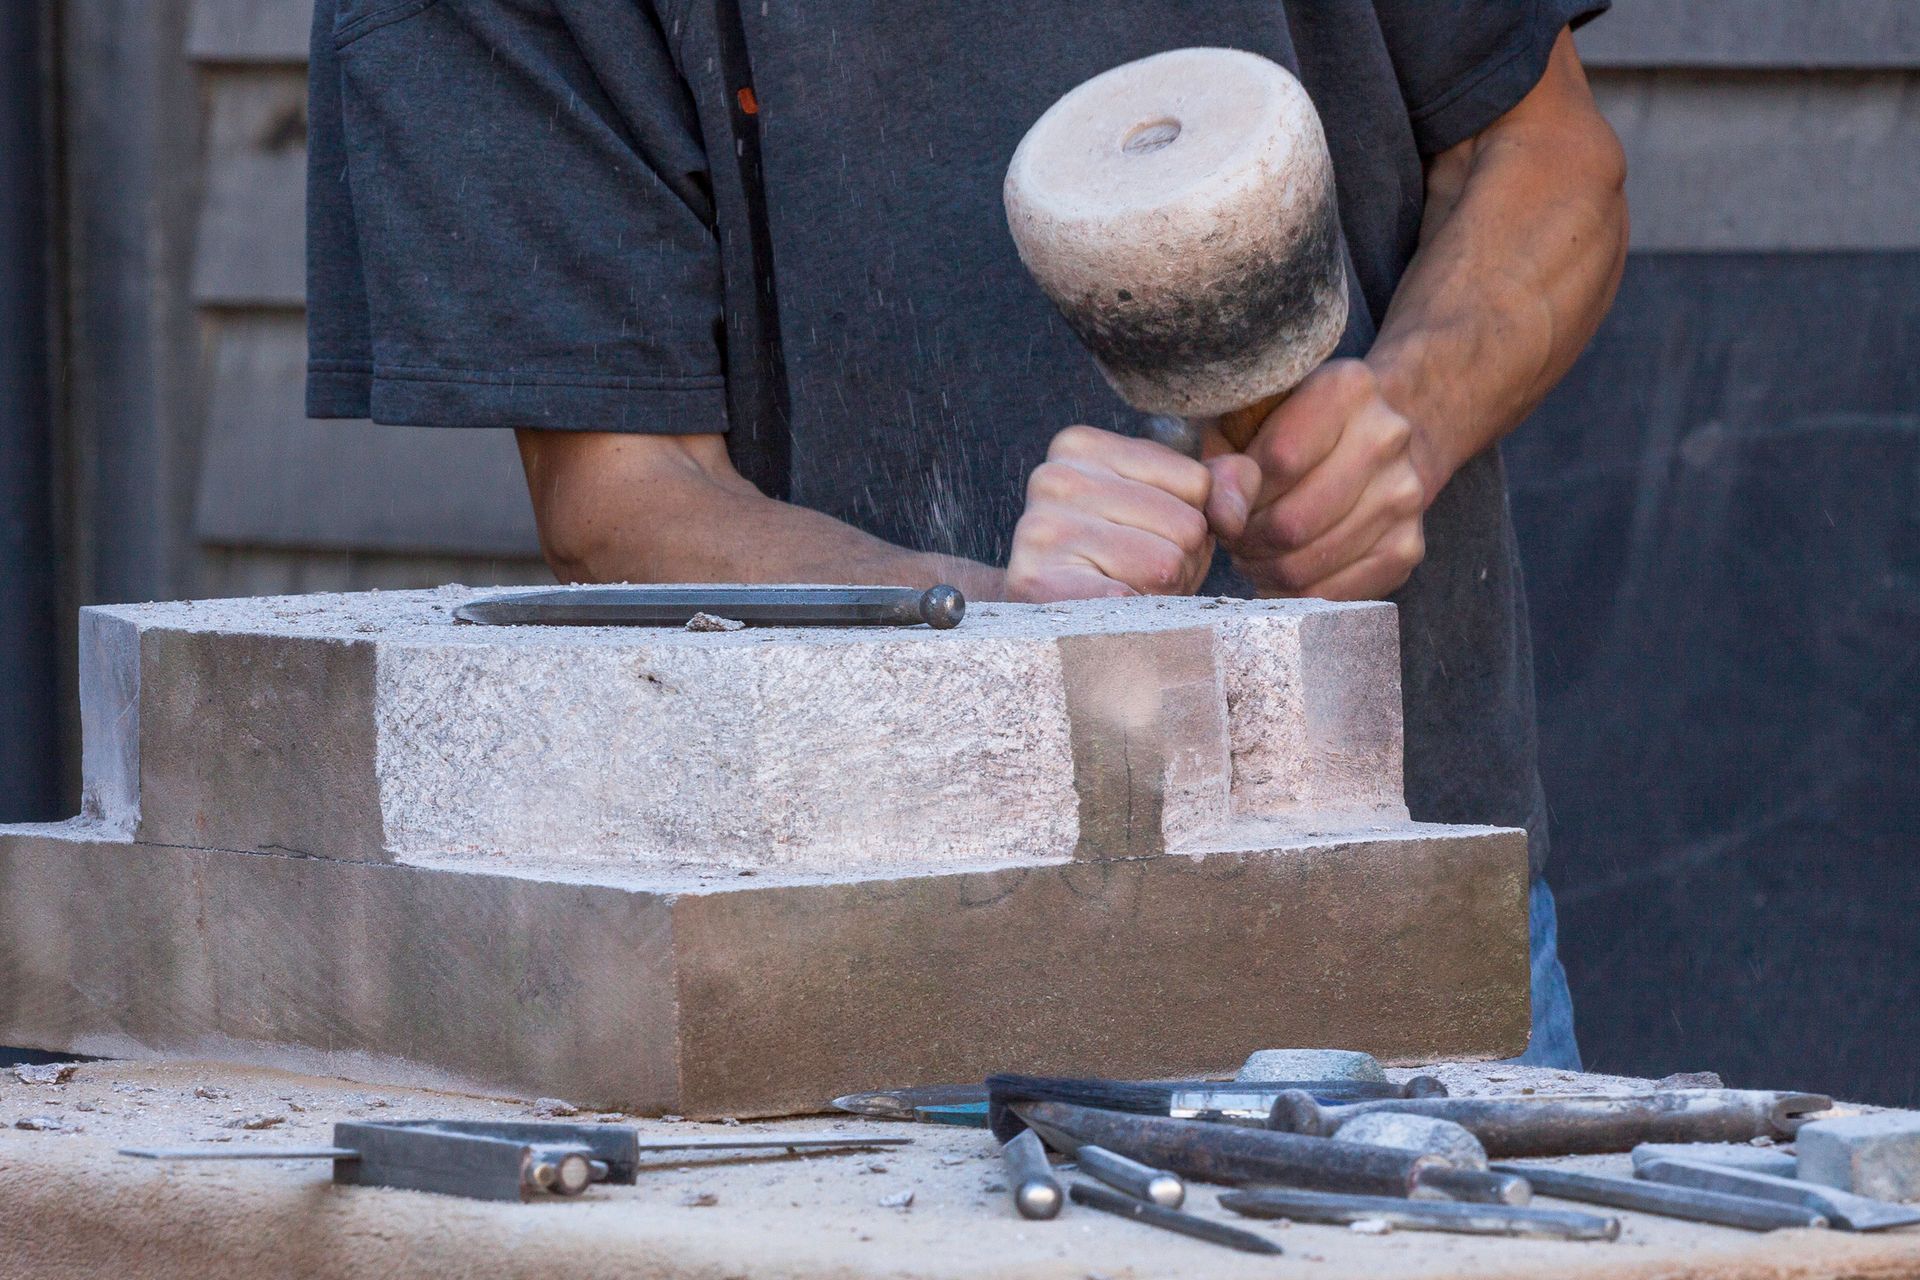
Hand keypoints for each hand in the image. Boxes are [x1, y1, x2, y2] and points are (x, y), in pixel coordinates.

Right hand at [1006, 425, 1260, 600]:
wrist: (1043, 627)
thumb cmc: (1121, 561)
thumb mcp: (1173, 506)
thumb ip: (1225, 484)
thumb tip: (1230, 516)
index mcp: (1082, 446)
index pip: (1196, 482)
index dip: (1191, 522)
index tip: (1145, 536)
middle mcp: (1055, 477)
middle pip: (1185, 526)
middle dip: (1179, 562)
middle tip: (1134, 576)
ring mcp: (1042, 528)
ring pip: (1166, 567)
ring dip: (1160, 596)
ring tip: (1121, 594)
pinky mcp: (1036, 583)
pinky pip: (1130, 605)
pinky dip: (1135, 621)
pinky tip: (1109, 619)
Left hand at [1224, 359, 1434, 599]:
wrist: (1372, 443)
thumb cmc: (1289, 431)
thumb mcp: (1244, 425)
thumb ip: (1223, 463)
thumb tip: (1225, 517)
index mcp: (1346, 389)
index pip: (1279, 461)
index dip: (1240, 495)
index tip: (1229, 502)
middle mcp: (1387, 437)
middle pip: (1293, 521)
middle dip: (1248, 540)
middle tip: (1236, 537)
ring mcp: (1405, 495)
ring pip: (1308, 563)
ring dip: (1266, 568)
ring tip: (1256, 551)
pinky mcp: (1408, 547)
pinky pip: (1335, 594)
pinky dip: (1296, 593)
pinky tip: (1283, 572)